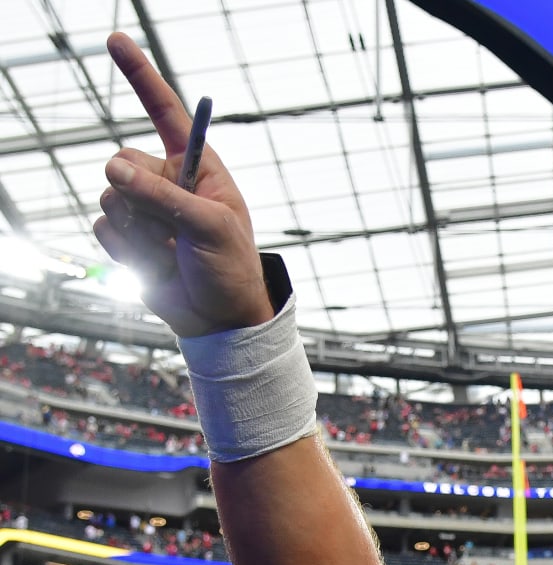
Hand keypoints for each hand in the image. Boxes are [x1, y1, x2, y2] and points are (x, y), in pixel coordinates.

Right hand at [93, 33, 274, 337]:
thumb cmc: (230, 269)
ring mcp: (143, 208)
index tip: (115, 40)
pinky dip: (125, 251)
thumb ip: (164, 195)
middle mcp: (166, 180)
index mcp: (197, 167)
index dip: (141, 76)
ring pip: (110, 197)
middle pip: (123, 161)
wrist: (221, 318)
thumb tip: (113, 166)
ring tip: (168, 252)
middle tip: (170, 230)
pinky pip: (103, 228)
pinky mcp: (126, 236)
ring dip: (137, 230)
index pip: (165, 113)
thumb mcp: (210, 228)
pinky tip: (154, 265)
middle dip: (140, 196)